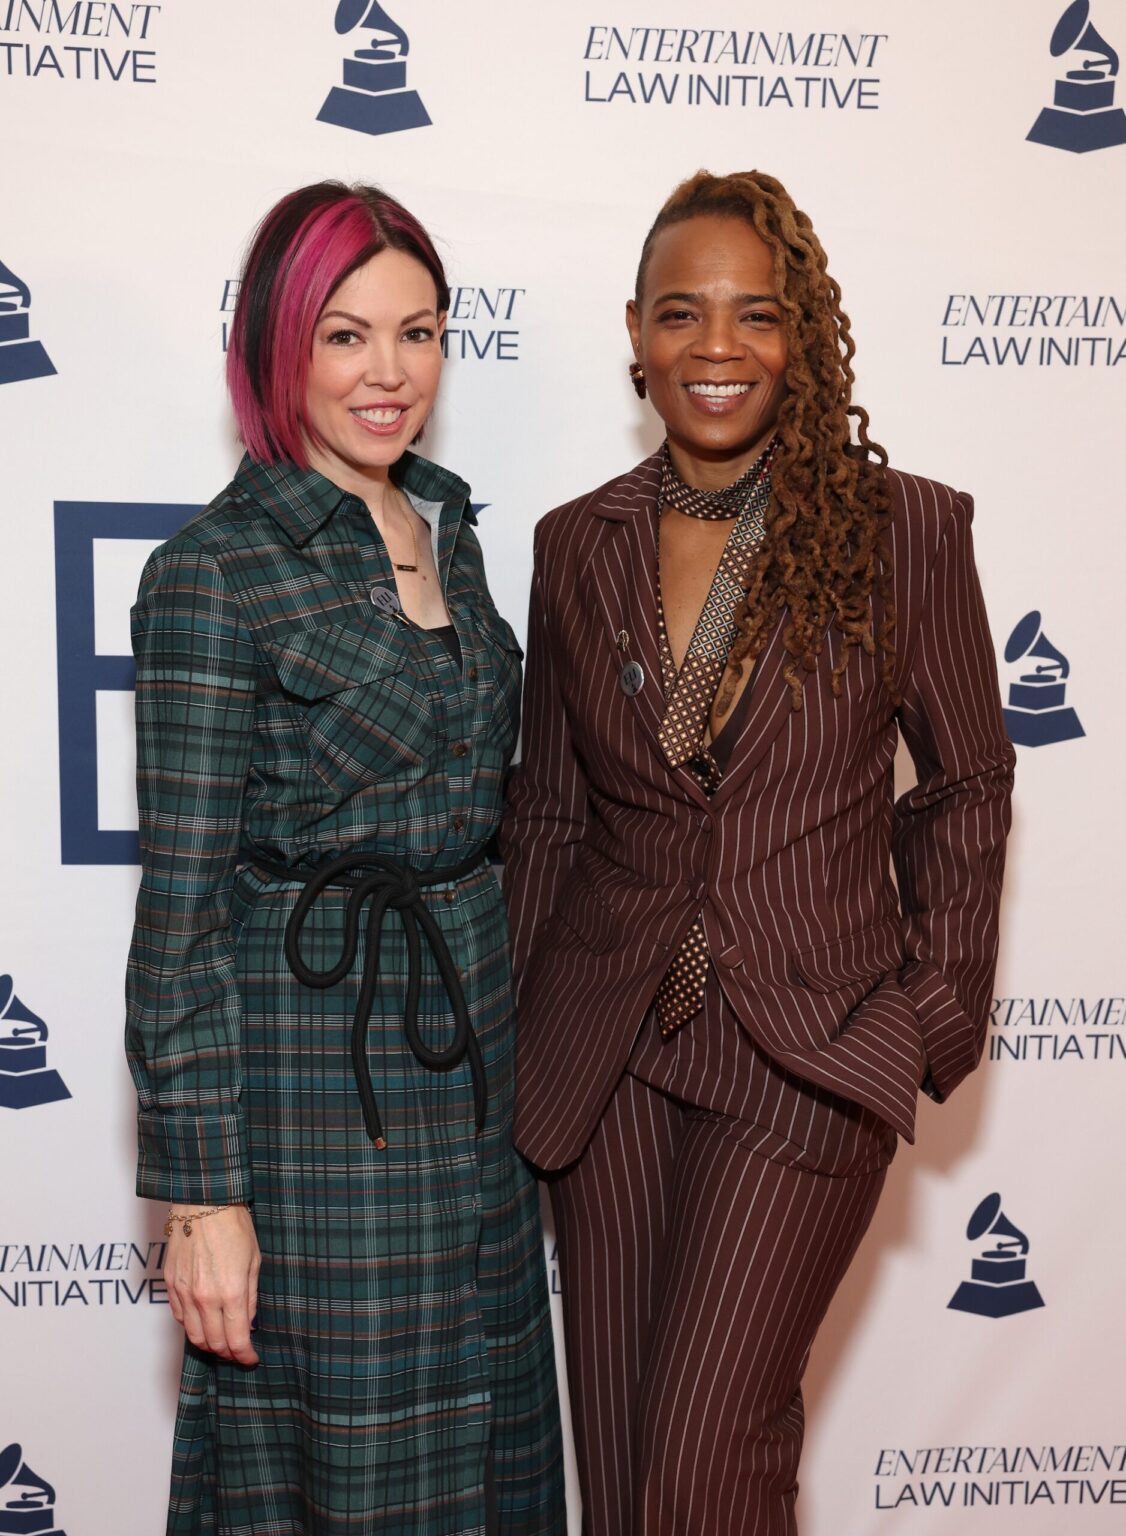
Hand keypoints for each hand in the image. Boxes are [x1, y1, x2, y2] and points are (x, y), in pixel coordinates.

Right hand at [164, 1204, 260, 1364]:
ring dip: (208, 1344)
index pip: (236, 1340)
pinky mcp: (170, 1284)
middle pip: (213, 1343)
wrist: (204, 1202)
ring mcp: (184, 1292)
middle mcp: (205, 1298)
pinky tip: (202, 1321)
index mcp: (231, 1292)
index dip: (245, 1355)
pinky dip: (190, 1325)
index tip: (251, 1358)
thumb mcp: (254, 1261)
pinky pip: (178, 1317)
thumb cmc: (234, 1226)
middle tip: (237, 1351)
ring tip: (220, 1340)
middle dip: (227, 1353)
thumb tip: (247, 1322)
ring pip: (192, 1335)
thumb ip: (250, 1296)